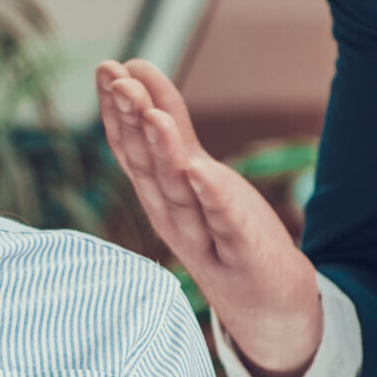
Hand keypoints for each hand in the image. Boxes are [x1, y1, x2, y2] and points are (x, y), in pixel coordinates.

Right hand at [96, 58, 321, 376]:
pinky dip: (209, 199)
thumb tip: (137, 71)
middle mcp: (171, 217)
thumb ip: (171, 126)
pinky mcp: (240, 258)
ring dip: (162, 154)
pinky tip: (199, 172)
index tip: (107, 69)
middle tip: (118, 81)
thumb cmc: (226, 234)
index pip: (130, 149)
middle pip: (146, 167)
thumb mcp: (195, 172)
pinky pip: (222, 226)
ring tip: (152, 115)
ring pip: (176, 193)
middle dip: (130, 122)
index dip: (117, 110)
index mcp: (158, 197)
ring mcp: (202, 240)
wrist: (269, 307)